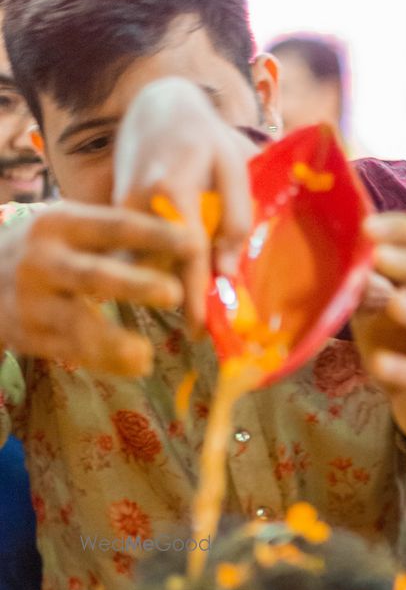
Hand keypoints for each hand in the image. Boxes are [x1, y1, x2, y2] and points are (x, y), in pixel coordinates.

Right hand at [0, 203, 196, 374]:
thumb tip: (190, 247)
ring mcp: (31, 300)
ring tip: (146, 354)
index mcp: (59, 224)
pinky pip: (71, 352)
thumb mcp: (70, 230)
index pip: (114, 226)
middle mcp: (41, 260)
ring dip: (113, 340)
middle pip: (93, 275)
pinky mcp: (28, 335)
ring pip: (76, 324)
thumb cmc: (46, 252)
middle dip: (135, 284)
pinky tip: (138, 365)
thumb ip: (117, 239)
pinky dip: (107, 362)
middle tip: (175, 293)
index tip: (193, 242)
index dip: (155, 234)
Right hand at [113, 77, 255, 326]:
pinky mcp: (115, 215)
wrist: (158, 111)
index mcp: (172, 189)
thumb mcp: (234, 169)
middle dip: (176, 300)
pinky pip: (134, 252)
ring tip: (188, 315)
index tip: (199, 329)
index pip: (186, 252)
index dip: (193, 293)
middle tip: (199, 332)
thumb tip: (225, 274)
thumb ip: (234, 220)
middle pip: (157, 264)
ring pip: (141, 262)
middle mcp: (139, 203)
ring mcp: (122, 210)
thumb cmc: (205, 141)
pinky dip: (153, 271)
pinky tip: (171, 287)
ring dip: (163, 288)